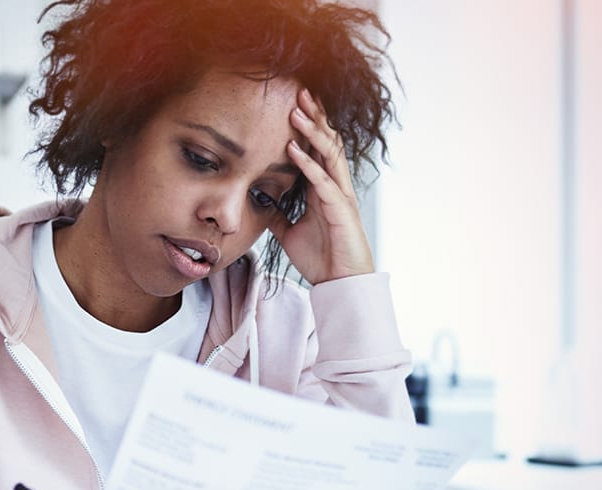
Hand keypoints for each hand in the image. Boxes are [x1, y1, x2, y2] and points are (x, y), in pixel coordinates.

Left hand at [268, 87, 375, 284]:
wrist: (339, 284)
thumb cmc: (321, 258)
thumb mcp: (289, 232)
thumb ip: (278, 214)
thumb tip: (261, 201)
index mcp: (324, 188)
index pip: (317, 148)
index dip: (308, 125)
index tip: (294, 103)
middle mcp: (335, 186)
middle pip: (327, 142)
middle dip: (315, 117)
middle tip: (300, 91)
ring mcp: (340, 196)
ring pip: (329, 154)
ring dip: (312, 132)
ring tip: (297, 111)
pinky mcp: (341, 210)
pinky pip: (323, 181)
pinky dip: (307, 163)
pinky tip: (293, 149)